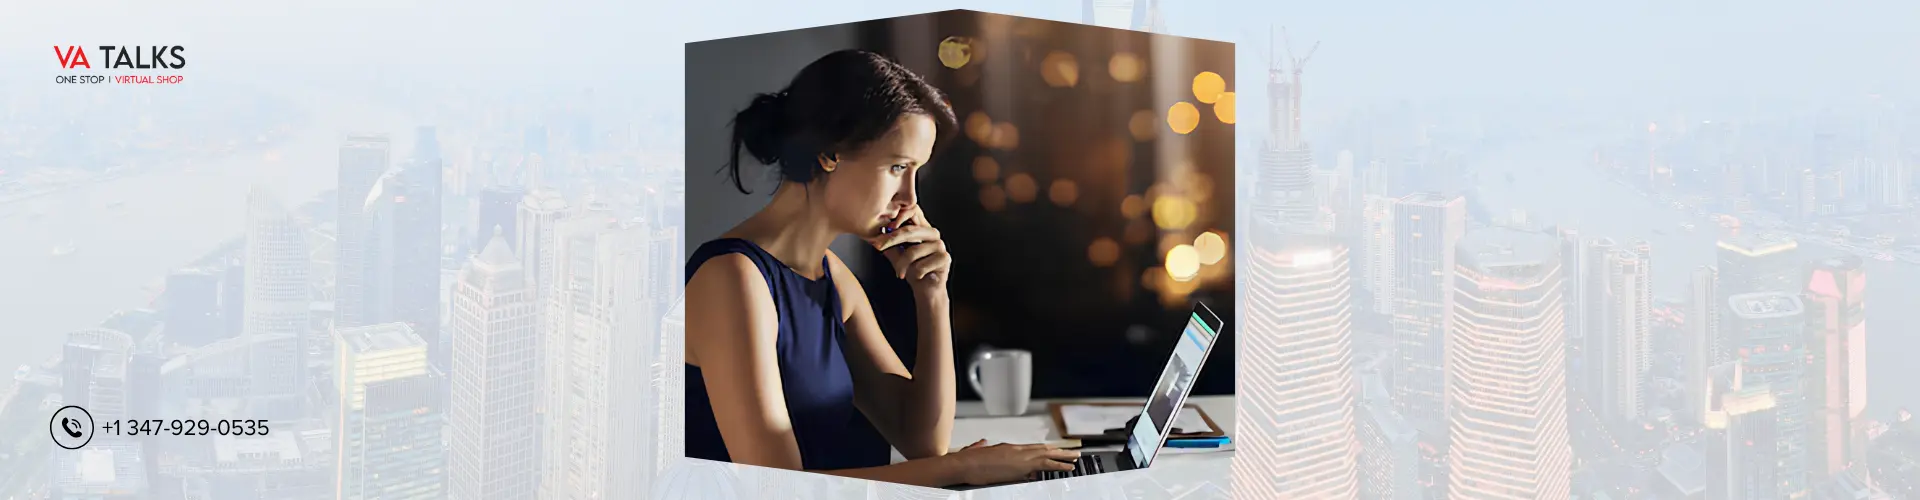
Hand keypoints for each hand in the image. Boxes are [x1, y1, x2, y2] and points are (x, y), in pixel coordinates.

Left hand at [866, 204, 951, 291]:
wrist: (926, 289)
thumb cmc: (912, 270)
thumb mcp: (897, 254)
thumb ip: (889, 244)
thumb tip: (874, 235)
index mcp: (922, 228)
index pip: (914, 212)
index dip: (900, 215)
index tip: (886, 227)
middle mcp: (933, 234)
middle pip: (910, 231)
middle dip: (892, 240)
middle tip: (879, 246)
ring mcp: (940, 246)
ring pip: (914, 251)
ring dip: (903, 265)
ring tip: (901, 272)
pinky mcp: (944, 259)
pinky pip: (922, 265)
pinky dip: (916, 273)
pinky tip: (918, 276)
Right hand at [946, 440, 1078, 485]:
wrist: (964, 465)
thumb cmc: (970, 461)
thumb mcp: (981, 453)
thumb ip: (987, 449)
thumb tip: (984, 444)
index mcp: (1009, 448)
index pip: (1033, 448)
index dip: (1046, 450)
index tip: (1056, 451)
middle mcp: (1017, 451)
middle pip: (1044, 449)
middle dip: (1060, 451)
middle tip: (1074, 452)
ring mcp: (1020, 458)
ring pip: (1047, 455)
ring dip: (1063, 457)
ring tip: (1075, 459)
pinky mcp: (1021, 468)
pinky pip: (1044, 465)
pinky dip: (1056, 465)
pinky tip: (1066, 467)